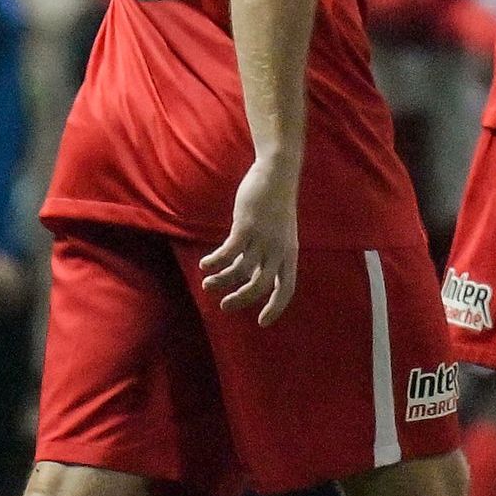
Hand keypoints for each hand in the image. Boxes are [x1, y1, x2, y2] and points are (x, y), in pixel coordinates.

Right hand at [199, 157, 301, 323]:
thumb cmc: (276, 206)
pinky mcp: (246, 226)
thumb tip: (251, 276)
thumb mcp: (280, 234)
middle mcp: (277, 250)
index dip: (276, 307)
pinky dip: (215, 262)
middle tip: (225, 306)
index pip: (287, 288)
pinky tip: (205, 263)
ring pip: (240, 270)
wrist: (277, 174)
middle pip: (260, 285)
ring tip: (208, 284)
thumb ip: (268, 255)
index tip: (263, 322)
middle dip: (241, 300)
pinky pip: (228, 252)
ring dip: (222, 281)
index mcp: (289, 254)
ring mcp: (262, 238)